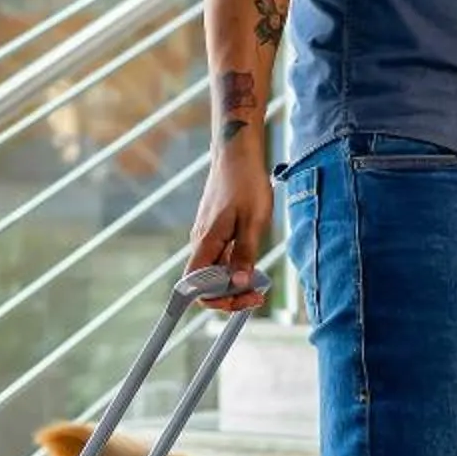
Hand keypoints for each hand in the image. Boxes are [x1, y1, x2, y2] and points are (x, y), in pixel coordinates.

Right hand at [188, 147, 274, 310]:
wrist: (238, 154)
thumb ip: (244, 254)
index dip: (217, 301)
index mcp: (206, 243)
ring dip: (234, 283)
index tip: (243, 298)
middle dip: (230, 296)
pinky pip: (220, 259)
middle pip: (206, 284)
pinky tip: (252, 264)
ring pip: (214, 272)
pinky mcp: (214, 231)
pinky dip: (234, 268)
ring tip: (260, 283)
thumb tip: (238, 284)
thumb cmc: (246, 183)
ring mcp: (206, 237)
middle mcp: (201, 243)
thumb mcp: (253, 221)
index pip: (196, 288)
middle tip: (258, 295)